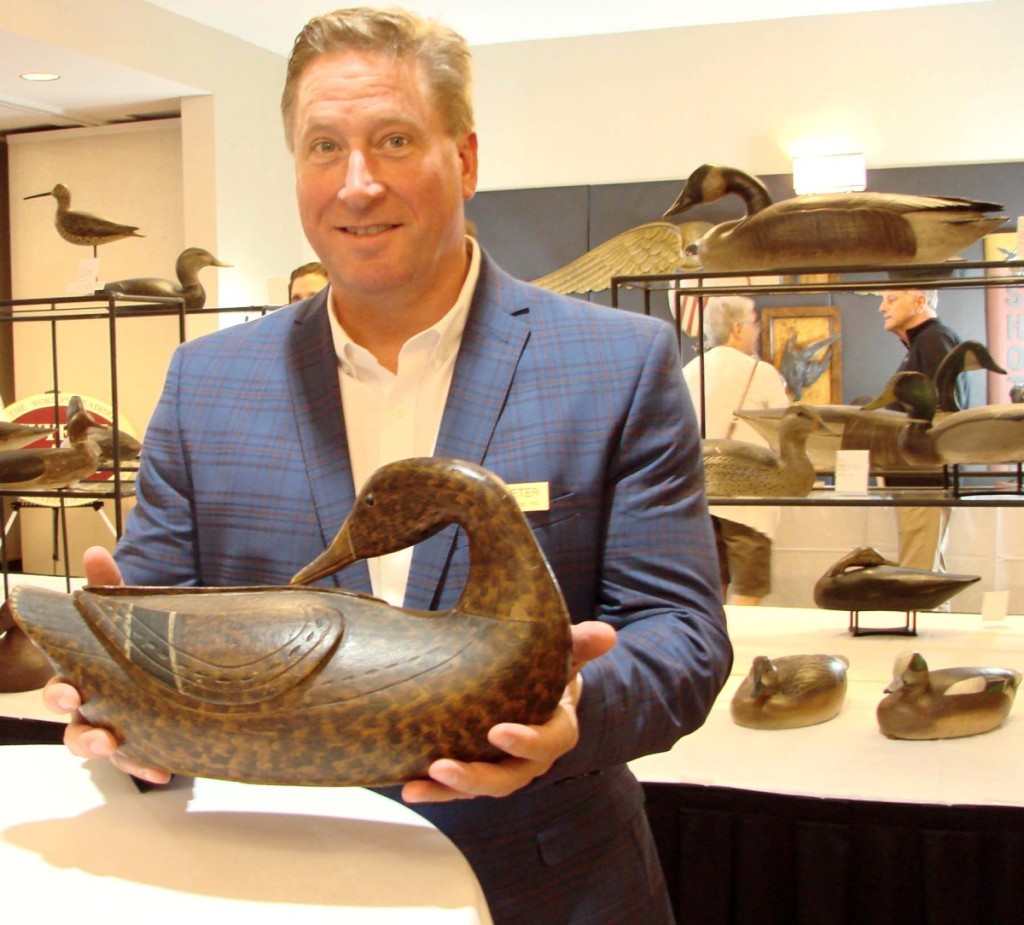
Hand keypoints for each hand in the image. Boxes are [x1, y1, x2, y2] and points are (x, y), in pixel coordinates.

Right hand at [41, 546, 172, 785]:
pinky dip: (148, 765)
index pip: (62, 686)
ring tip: (119, 745)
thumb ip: (109, 585)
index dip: (60, 694)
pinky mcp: (147, 740)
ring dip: (106, 750)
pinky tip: (164, 770)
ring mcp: (120, 726)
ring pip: (102, 748)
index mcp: (85, 676)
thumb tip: (93, 551)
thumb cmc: (138, 639)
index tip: (70, 692)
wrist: (178, 660)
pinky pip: (141, 759)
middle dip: (81, 730)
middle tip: (99, 729)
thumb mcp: (127, 611)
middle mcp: (96, 706)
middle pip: (74, 726)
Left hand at [401, 620, 615, 803]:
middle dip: (475, 777)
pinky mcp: (476, 769)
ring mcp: (502, 768)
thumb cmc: (552, 670)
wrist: (539, 688)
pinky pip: (456, 786)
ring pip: (478, 788)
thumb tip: (605, 633)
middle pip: (507, 778)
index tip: (497, 731)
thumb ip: (580, 645)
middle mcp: (530, 759)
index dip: (526, 742)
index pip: (547, 744)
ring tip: (416, 785)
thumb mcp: (567, 655)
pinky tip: (407, 786)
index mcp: (557, 732)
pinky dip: (433, 789)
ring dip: (448, 789)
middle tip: (444, 766)